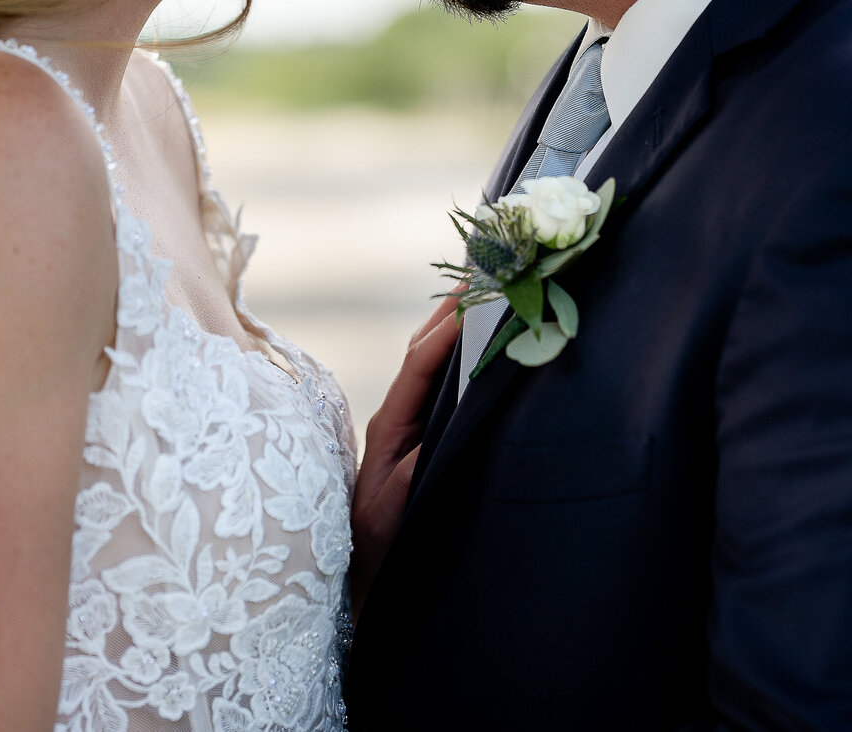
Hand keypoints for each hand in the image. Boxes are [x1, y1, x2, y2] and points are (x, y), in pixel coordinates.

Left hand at [350, 294, 460, 617]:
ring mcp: (409, 422)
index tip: (472, 300)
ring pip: (432, 361)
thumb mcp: (394, 511)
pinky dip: (460, 352)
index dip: (445, 332)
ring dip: (455, 324)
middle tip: (481, 269)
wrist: (368, 582)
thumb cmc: (380, 549)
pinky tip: (480, 338)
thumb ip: (413, 470)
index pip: (418, 365)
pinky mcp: (422, 435)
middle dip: (451, 310)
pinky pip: (441, 382)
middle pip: (424, 349)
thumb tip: (441, 430)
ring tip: (483, 287)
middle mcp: (397, 415)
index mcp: (389, 426)